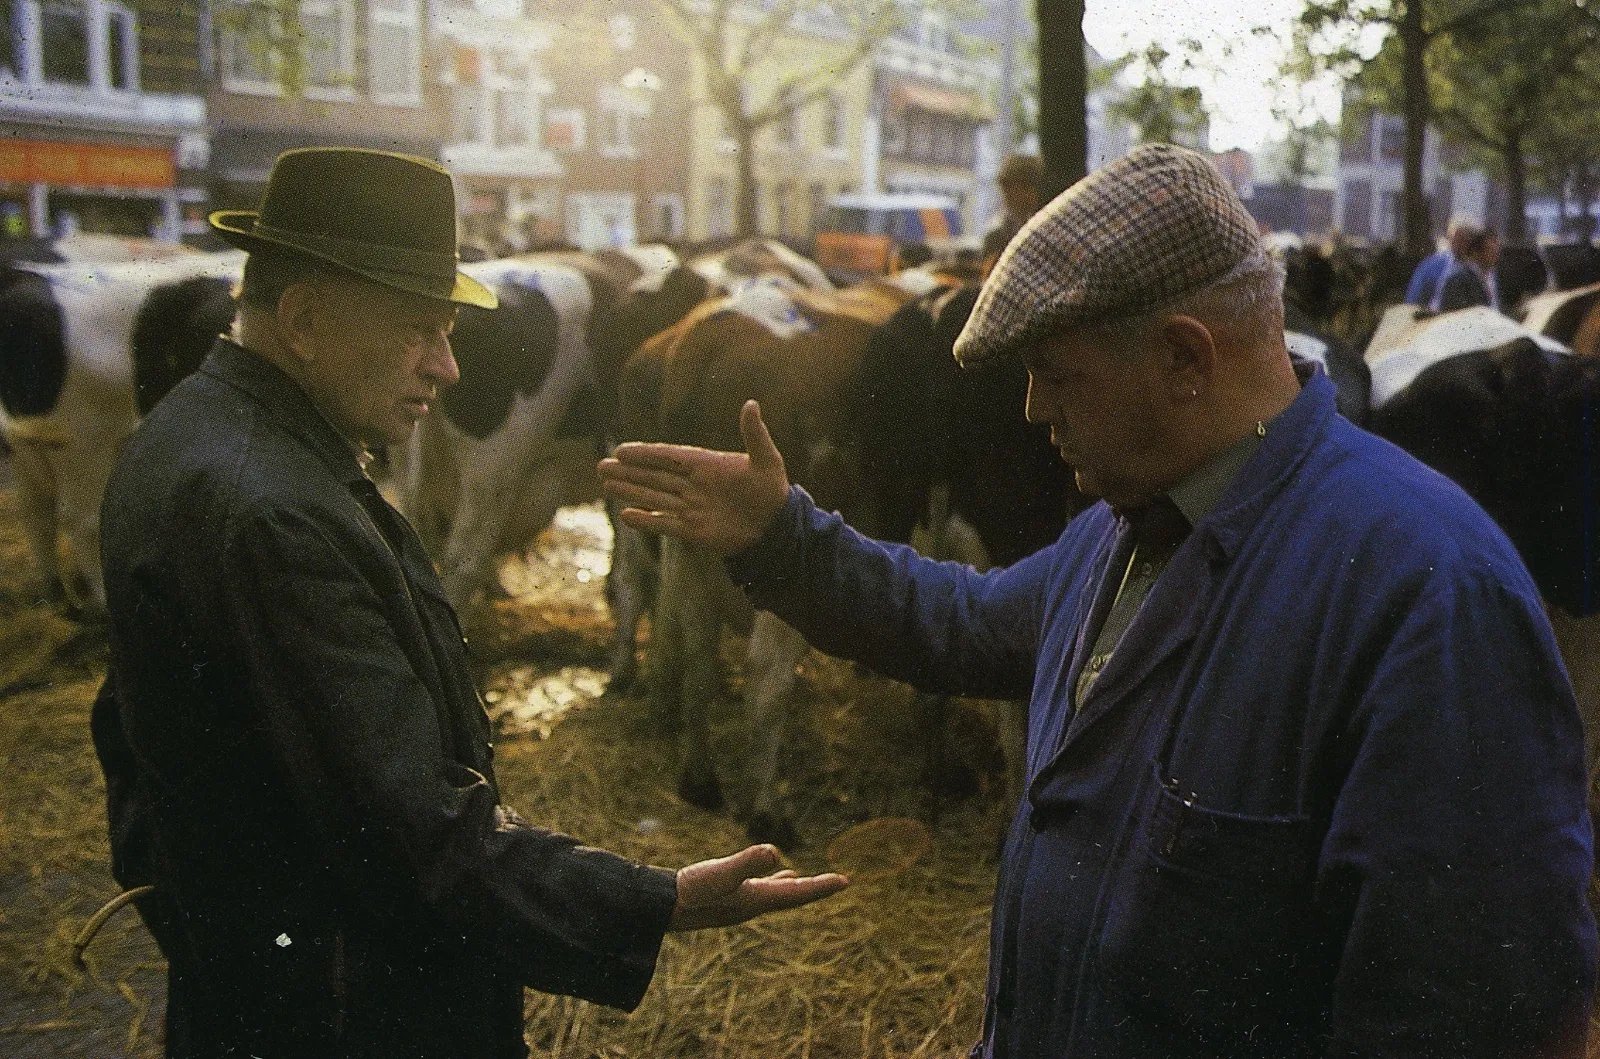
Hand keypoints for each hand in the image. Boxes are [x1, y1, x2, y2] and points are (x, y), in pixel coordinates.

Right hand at [598, 400, 790, 555]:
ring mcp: (691, 508)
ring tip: (605, 484)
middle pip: (654, 476)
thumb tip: (751, 404)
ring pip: (654, 497)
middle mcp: (693, 485)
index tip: (622, 450)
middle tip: (601, 465)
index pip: (669, 457)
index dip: (645, 454)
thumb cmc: (772, 490)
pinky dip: (646, 521)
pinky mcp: (693, 531)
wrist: (776, 527)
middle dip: (628, 471)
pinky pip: (665, 524)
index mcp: (705, 464)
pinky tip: (625, 516)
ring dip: (630, 491)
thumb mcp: (767, 460)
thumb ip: (754, 435)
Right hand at [668, 844, 847, 931]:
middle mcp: (751, 905)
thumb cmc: (691, 891)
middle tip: (837, 882)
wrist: (662, 908)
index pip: (797, 893)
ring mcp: (737, 903)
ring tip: (803, 878)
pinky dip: (766, 882)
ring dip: (791, 887)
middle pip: (791, 897)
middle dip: (814, 889)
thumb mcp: (721, 873)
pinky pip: (754, 890)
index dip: (822, 886)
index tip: (846, 881)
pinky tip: (761, 877)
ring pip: (772, 894)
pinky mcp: (723, 898)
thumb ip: (747, 863)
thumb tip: (775, 851)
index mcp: (757, 900)